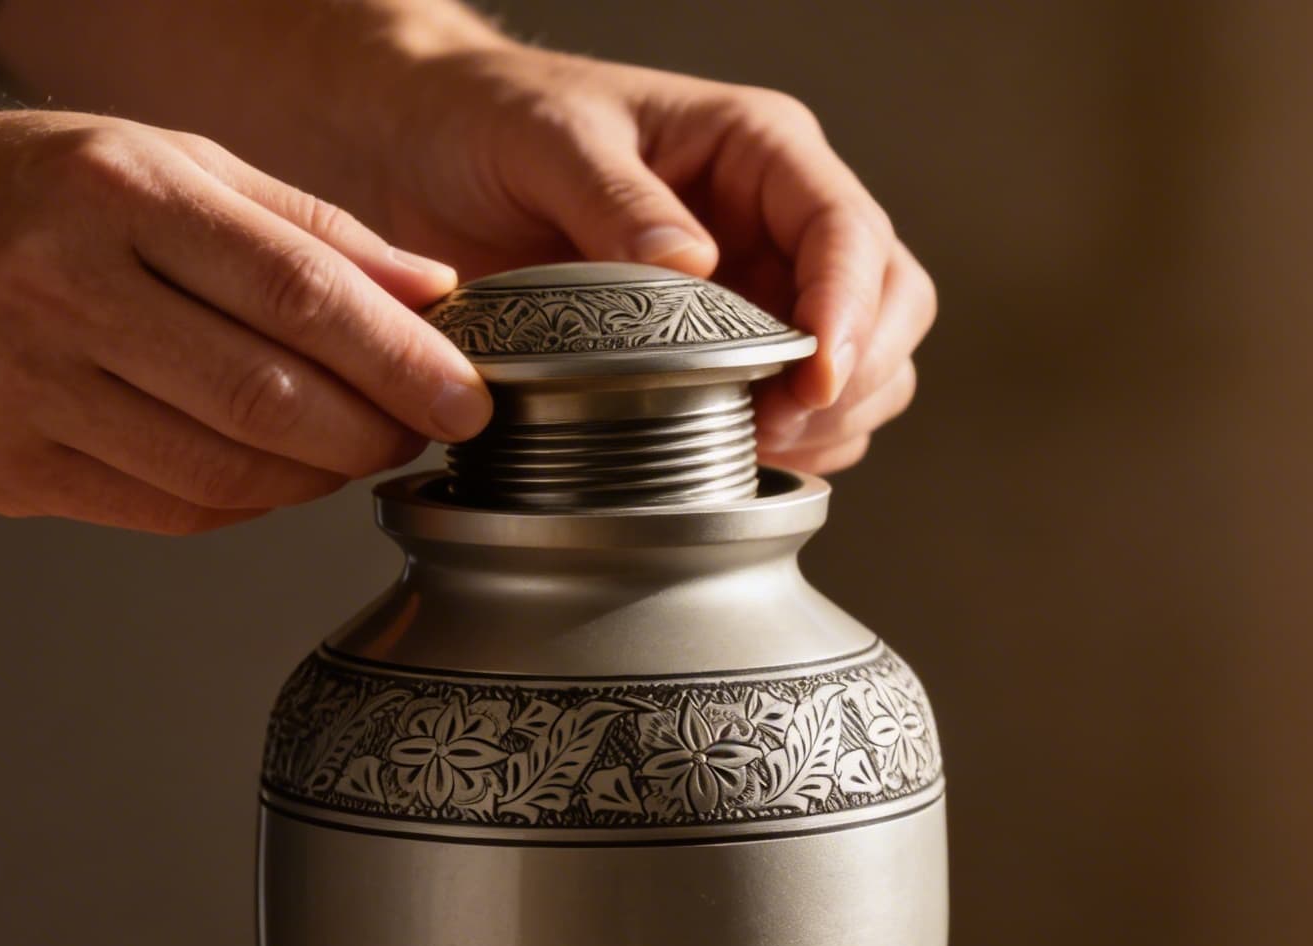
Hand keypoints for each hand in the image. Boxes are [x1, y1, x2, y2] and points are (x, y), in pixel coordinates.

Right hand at [0, 105, 488, 532]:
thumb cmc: (28, 191)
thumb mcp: (165, 162)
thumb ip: (305, 227)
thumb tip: (434, 290)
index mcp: (115, 195)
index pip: (295, 293)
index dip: (399, 359)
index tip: (466, 396)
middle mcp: (61, 291)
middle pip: (268, 399)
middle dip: (374, 431)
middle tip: (422, 428)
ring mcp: (24, 389)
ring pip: (225, 474)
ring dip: (319, 477)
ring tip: (354, 446)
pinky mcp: (5, 467)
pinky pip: (169, 513)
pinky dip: (247, 503)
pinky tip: (272, 470)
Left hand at [359, 46, 933, 474]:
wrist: (419, 152)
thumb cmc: (483, 120)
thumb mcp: (542, 138)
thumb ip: (616, 198)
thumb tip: (694, 264)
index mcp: (759, 148)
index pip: (850, 232)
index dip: (852, 311)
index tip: (815, 377)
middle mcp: (780, 219)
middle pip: (893, 303)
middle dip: (859, 374)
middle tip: (783, 425)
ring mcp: (767, 289)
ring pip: (869, 365)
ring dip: (835, 421)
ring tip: (756, 447)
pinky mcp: (737, 351)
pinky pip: (809, 411)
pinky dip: (800, 445)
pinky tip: (742, 458)